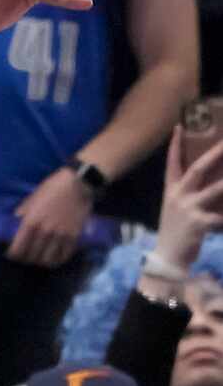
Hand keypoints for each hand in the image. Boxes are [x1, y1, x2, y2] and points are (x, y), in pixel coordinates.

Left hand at [6, 166, 93, 266]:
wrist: (78, 184)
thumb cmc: (52, 187)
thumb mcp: (32, 198)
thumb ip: (23, 212)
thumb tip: (15, 221)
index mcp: (30, 222)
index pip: (18, 249)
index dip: (13, 255)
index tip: (12, 254)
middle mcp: (44, 232)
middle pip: (31, 256)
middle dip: (26, 259)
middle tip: (25, 257)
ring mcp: (59, 236)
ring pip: (47, 260)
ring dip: (41, 262)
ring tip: (39, 259)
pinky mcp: (73, 237)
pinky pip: (64, 256)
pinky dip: (57, 260)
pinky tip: (54, 259)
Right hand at [155, 125, 222, 273]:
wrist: (168, 258)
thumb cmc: (175, 232)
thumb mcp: (175, 209)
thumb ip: (187, 194)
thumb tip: (207, 181)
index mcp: (172, 191)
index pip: (172, 164)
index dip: (176, 145)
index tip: (180, 127)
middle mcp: (179, 196)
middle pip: (197, 170)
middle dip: (214, 154)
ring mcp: (189, 209)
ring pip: (214, 189)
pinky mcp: (199, 224)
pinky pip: (221, 216)